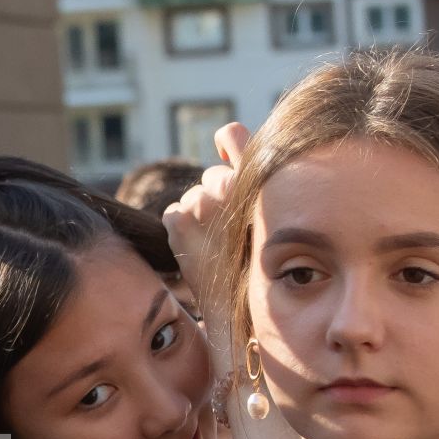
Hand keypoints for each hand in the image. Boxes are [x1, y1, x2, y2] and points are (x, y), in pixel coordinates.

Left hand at [162, 121, 249, 308]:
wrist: (242, 306)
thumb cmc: (261, 261)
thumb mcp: (266, 214)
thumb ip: (248, 170)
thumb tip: (223, 132)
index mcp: (257, 179)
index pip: (231, 134)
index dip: (227, 141)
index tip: (223, 150)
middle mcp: (229, 186)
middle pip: (211, 176)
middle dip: (216, 197)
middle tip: (229, 230)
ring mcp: (202, 204)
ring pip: (192, 198)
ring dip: (198, 217)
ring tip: (215, 243)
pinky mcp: (179, 223)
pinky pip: (173, 215)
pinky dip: (180, 230)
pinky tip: (198, 248)